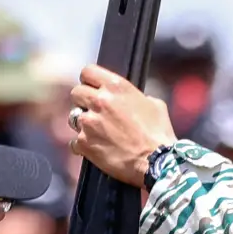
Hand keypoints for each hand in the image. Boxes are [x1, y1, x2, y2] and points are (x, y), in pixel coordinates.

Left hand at [69, 65, 177, 186]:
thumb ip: (136, 97)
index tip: (92, 88)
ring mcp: (89, 123)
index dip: (89, 80)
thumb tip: (131, 100)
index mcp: (116, 87)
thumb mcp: (155, 105)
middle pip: (76, 93)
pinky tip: (96, 149)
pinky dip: (83, 146)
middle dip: (83, 102)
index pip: (88, 72)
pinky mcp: (84, 143)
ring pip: (73, 118)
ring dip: (83, 125)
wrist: (157, 161)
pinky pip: (74, 142)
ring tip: (99, 134)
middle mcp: (100, 101)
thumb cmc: (159, 134)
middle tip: (95, 112)